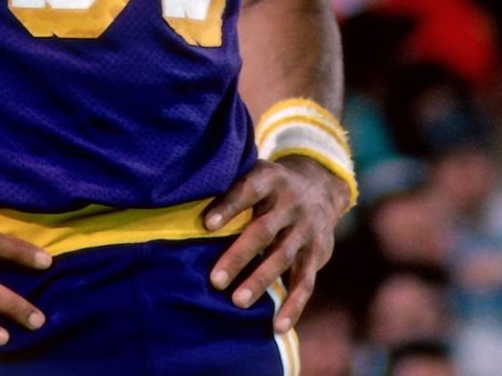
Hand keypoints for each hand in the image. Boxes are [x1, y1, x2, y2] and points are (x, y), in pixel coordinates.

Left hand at [201, 156, 344, 331]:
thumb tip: (181, 205)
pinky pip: (306, 282)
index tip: (206, 225)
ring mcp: (305, 230)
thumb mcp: (255, 173)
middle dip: (239, 255)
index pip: (248, 189)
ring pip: (283, 257)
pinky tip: (277, 326)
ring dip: (260, 281)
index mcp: (270, 179)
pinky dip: (293, 306)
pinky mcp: (317, 254)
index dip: (228, 206)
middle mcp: (291, 204)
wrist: (320, 188)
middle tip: (215, 280)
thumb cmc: (269, 188)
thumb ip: (228, 186)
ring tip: (238, 302)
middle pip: (263, 230)